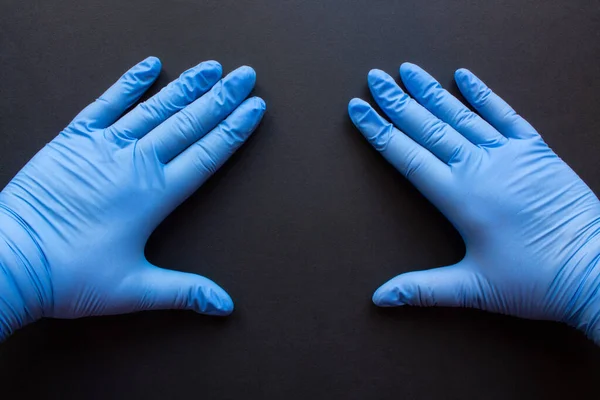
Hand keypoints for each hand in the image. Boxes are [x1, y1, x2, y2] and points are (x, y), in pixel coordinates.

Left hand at [0, 57, 264, 339]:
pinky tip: (149, 66)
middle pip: (188, 123)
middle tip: (245, 76)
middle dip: (222, 98)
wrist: (9, 261)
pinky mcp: (73, 139)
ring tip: (211, 67)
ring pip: (155, 108)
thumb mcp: (134, 289)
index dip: (234, 129)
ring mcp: (103, 147)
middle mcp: (135, 164)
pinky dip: (128, 83)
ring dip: (186, 86)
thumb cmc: (69, 276)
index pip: (206, 153)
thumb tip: (225, 305)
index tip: (255, 108)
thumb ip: (184, 291)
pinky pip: (105, 103)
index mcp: (154, 195)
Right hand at [348, 63, 599, 342]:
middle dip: (397, 103)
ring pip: (461, 115)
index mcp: (461, 198)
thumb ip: (422, 289)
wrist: (598, 272)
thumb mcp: (474, 289)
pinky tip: (464, 76)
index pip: (407, 156)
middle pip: (429, 128)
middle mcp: (481, 168)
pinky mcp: (536, 151)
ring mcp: (510, 155)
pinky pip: (506, 114)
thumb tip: (379, 298)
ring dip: (432, 92)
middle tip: (374, 79)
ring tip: (408, 71)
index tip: (359, 110)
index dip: (379, 132)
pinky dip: (484, 94)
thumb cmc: (537, 282)